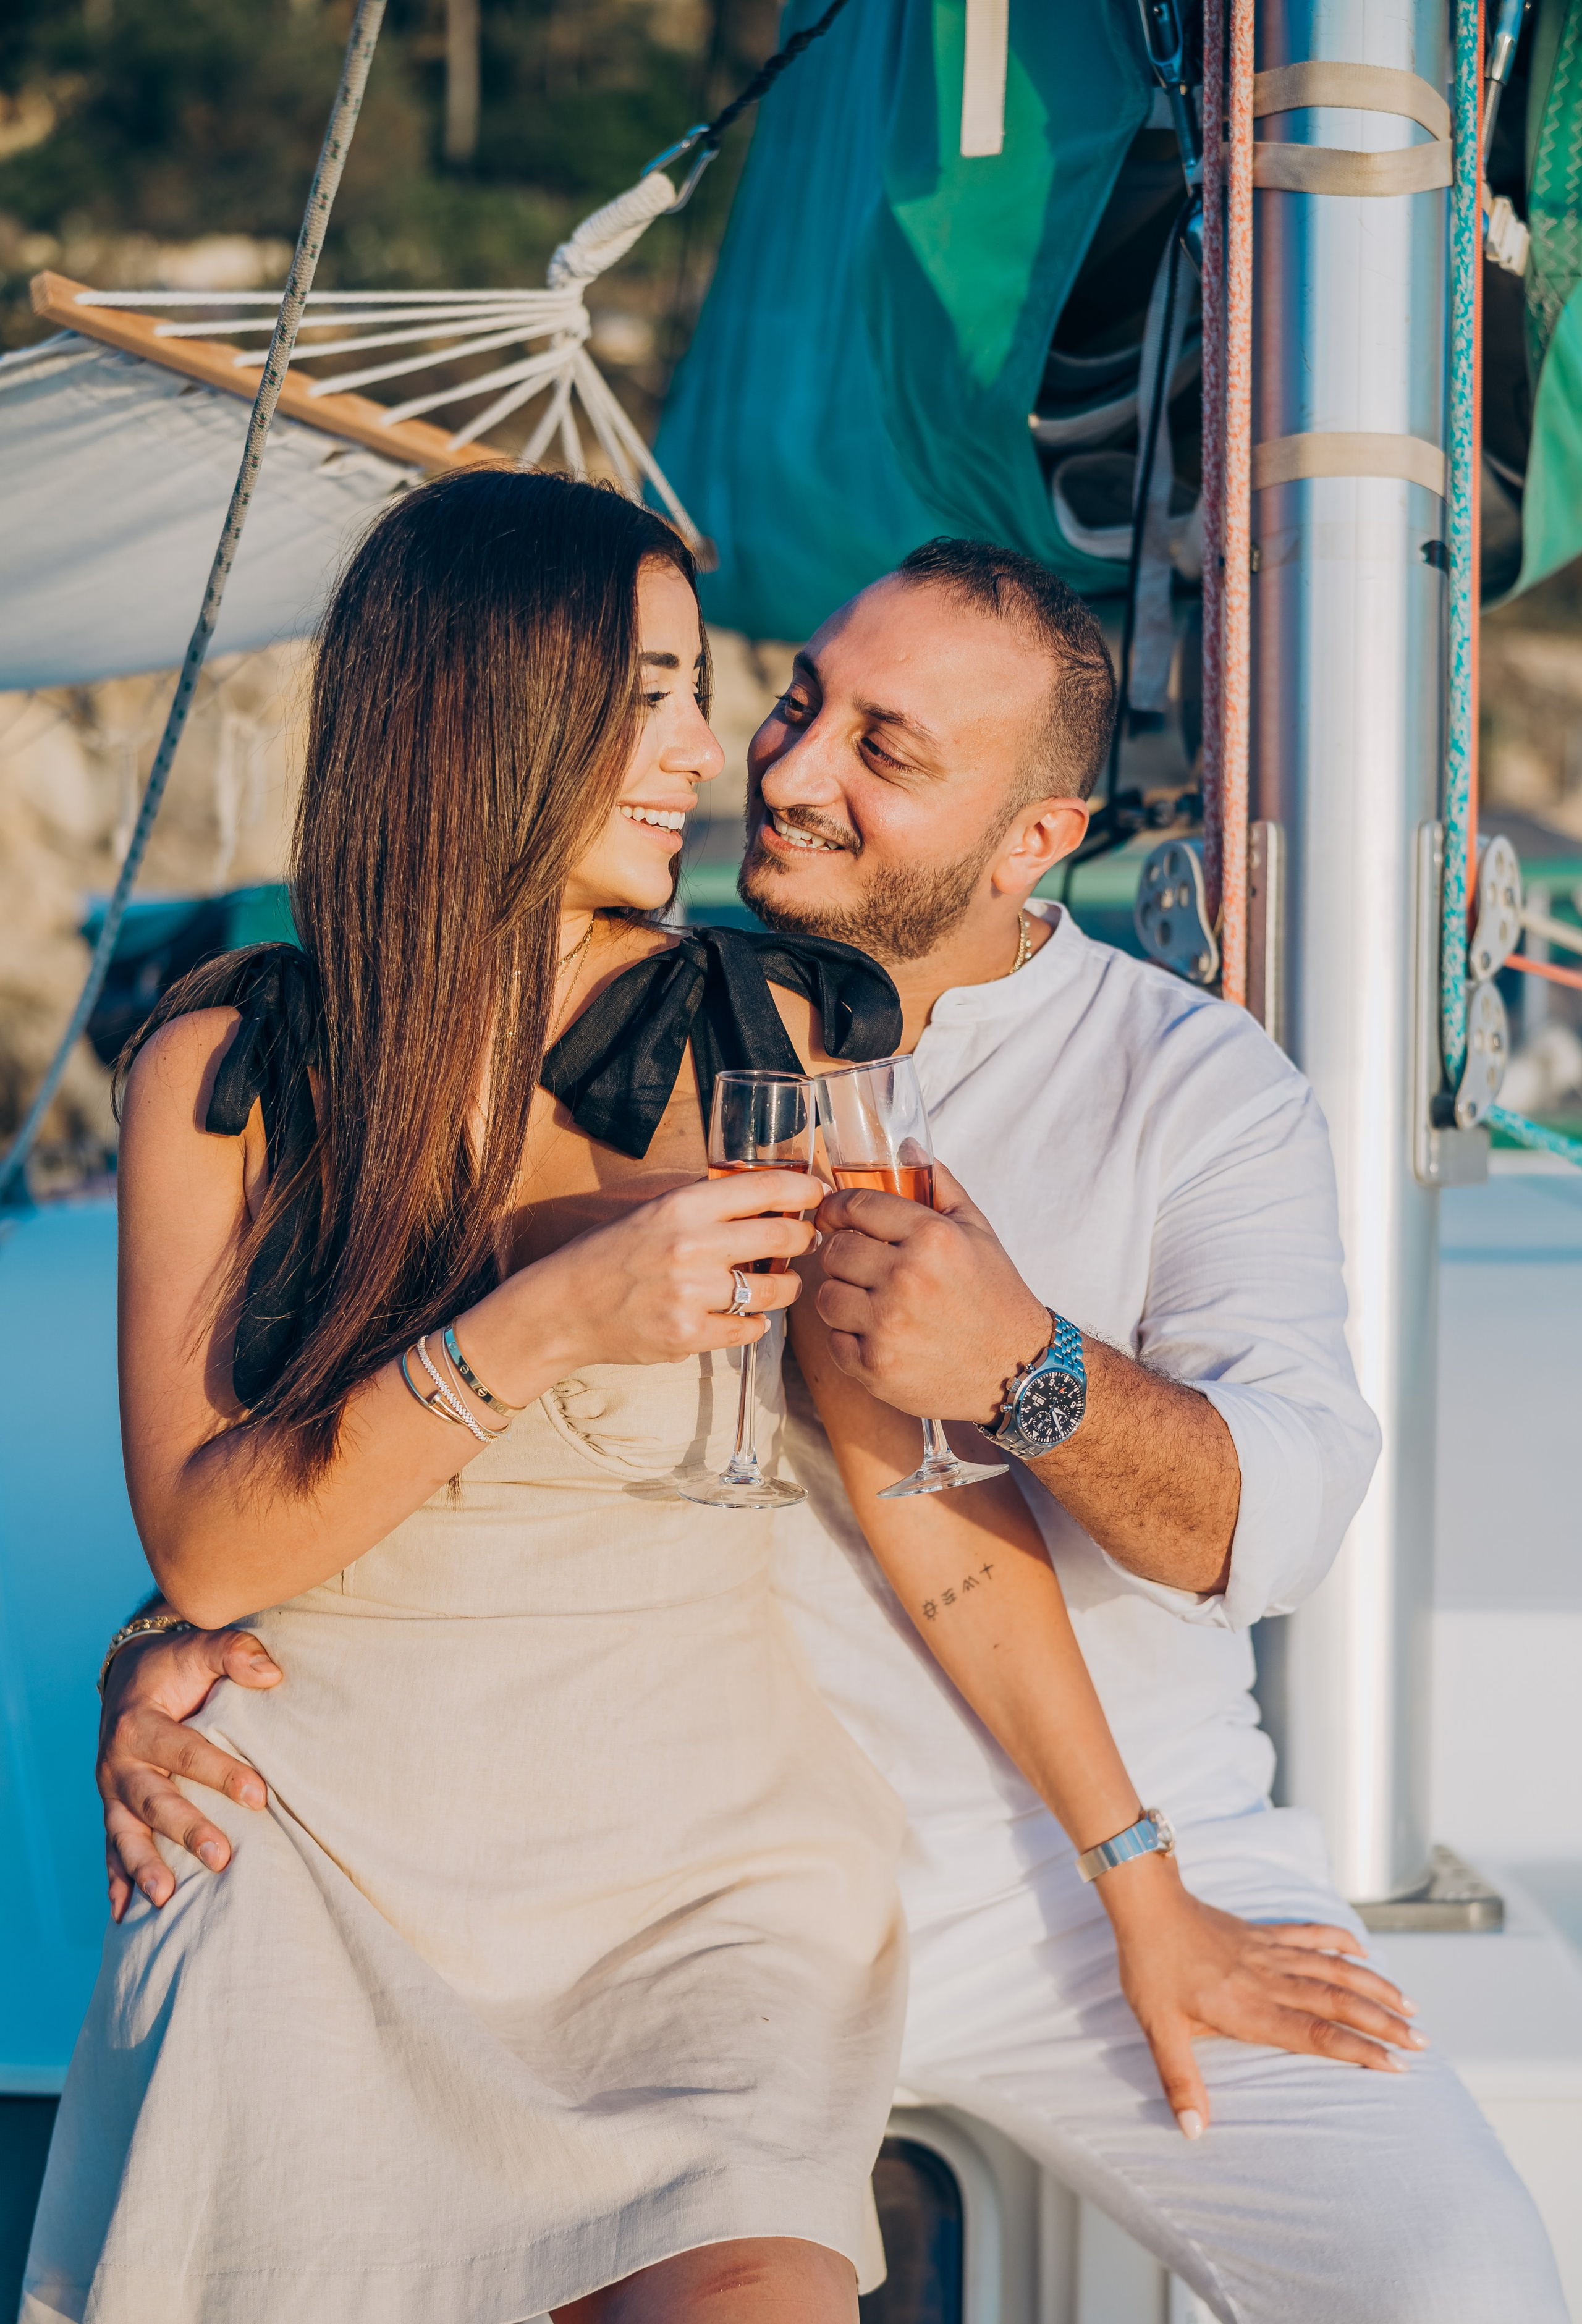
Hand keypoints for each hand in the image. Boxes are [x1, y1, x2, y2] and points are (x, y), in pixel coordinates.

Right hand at [99, 1624, 281, 1918]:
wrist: (128, 1676)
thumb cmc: (174, 1666)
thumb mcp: (199, 1649)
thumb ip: (233, 1653)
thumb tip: (270, 1673)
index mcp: (140, 1725)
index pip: (185, 1752)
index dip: (222, 1773)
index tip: (259, 1795)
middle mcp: (119, 1762)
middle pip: (153, 1801)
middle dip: (186, 1831)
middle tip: (220, 1858)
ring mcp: (112, 1792)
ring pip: (124, 1834)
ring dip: (143, 1867)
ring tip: (164, 1899)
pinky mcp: (113, 1809)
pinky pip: (110, 1849)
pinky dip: (116, 1881)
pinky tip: (123, 1914)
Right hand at [533, 1170, 824, 1373]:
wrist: (564, 1307)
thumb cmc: (611, 1254)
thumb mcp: (655, 1212)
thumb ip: (706, 1205)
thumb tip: (767, 1198)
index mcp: (683, 1206)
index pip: (764, 1188)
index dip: (805, 1191)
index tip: (819, 1195)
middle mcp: (691, 1246)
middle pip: (782, 1239)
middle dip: (804, 1239)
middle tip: (806, 1240)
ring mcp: (691, 1295)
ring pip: (775, 1291)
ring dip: (788, 1287)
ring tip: (782, 1283)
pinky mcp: (688, 1336)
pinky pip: (750, 1329)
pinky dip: (756, 1324)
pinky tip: (746, 1316)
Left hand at [814, 1160, 1046, 1423]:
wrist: (1018, 1368)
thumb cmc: (995, 1295)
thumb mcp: (977, 1231)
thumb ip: (940, 1185)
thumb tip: (906, 1146)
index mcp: (931, 1237)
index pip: (857, 1206)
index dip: (836, 1207)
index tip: (832, 1214)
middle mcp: (907, 1278)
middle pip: (835, 1250)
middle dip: (841, 1253)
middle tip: (857, 1263)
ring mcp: (888, 1325)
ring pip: (825, 1296)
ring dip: (840, 1296)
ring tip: (865, 1300)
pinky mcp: (876, 1367)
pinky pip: (834, 1340)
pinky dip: (848, 1338)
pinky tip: (875, 1334)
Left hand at [1100, 1852, 1424, 2134]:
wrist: (1146, 1904)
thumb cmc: (1149, 1966)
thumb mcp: (1158, 2028)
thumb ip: (1179, 2079)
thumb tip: (1192, 2131)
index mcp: (1249, 2008)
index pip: (1315, 2034)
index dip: (1358, 2050)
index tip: (1396, 2066)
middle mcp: (1268, 1980)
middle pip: (1337, 2002)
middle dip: (1383, 2022)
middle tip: (1423, 2041)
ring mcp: (1268, 1952)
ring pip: (1333, 1968)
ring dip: (1374, 1986)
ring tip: (1410, 2004)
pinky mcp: (1261, 1932)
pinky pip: (1308, 1934)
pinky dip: (1340, 1940)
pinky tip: (1363, 1951)